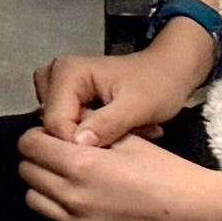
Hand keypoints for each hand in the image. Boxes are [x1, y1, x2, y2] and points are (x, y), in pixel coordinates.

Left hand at [18, 119, 221, 220]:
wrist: (201, 215)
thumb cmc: (170, 173)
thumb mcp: (130, 141)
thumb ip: (91, 132)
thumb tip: (66, 126)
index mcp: (82, 165)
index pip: (29, 145)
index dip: (38, 136)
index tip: (51, 137)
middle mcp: (74, 198)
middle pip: (28, 172)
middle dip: (40, 160)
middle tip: (60, 156)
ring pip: (37, 201)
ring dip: (46, 187)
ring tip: (72, 182)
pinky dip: (67, 213)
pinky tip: (92, 206)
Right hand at [34, 23, 214, 148]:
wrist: (169, 71)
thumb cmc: (158, 85)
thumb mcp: (138, 107)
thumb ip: (107, 123)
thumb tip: (77, 144)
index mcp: (66, 72)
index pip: (55, 122)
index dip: (78, 143)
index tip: (111, 149)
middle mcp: (53, 74)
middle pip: (52, 124)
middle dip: (84, 137)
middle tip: (119, 135)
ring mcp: (56, 83)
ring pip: (57, 125)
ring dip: (85, 135)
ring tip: (115, 131)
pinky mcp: (64, 93)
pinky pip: (65, 121)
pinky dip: (86, 130)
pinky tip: (109, 128)